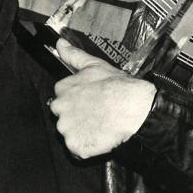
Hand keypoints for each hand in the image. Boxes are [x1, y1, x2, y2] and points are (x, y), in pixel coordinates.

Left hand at [49, 39, 155, 158]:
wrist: (134, 108)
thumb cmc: (117, 86)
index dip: (78, 100)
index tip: (91, 101)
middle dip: (76, 117)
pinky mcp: (76, 146)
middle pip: (63, 117)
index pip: (62, 97)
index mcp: (62, 89)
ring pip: (70, 134)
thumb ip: (73, 54)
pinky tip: (100, 137)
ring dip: (82, 132)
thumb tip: (59, 43)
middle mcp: (60, 109)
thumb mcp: (94, 64)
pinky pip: (77, 150)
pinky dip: (87, 147)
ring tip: (100, 126)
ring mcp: (67, 129)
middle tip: (96, 114)